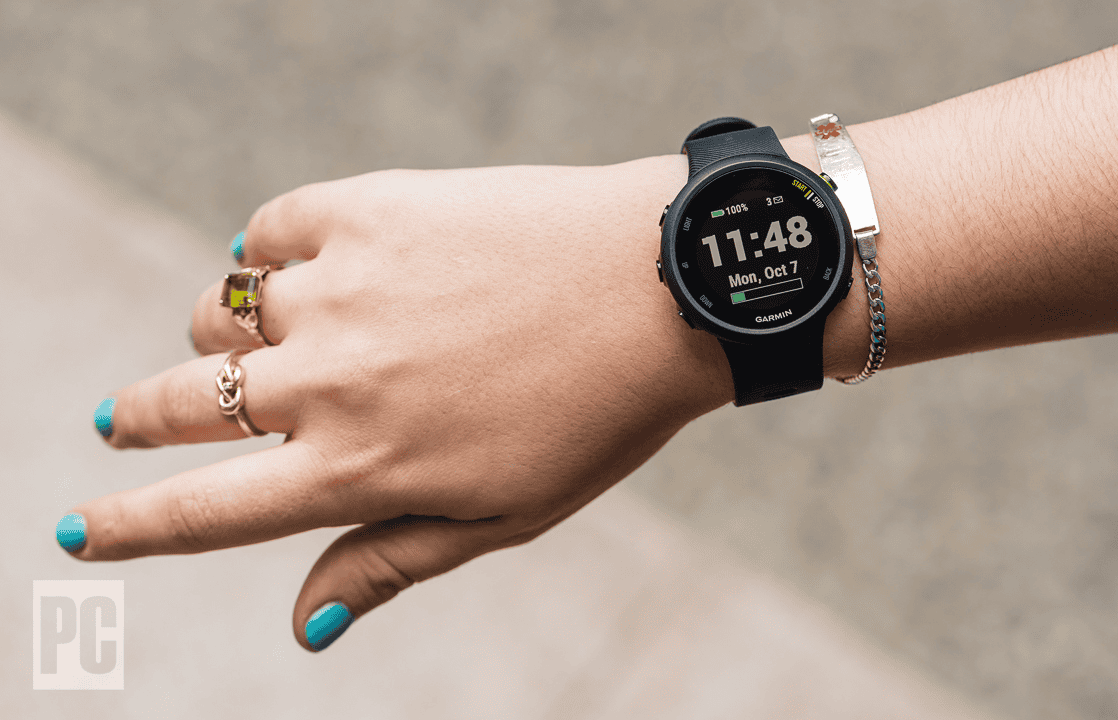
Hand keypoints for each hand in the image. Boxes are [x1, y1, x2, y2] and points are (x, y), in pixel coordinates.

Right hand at [65, 157, 735, 650]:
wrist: (659, 285)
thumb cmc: (593, 415)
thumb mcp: (501, 513)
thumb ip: (392, 561)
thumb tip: (303, 627)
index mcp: (360, 470)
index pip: (207, 513)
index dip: (129, 529)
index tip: (76, 533)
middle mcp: (331, 382)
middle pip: (181, 405)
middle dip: (136, 418)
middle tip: (118, 418)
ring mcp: (341, 289)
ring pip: (223, 311)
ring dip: (228, 333)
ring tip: (277, 338)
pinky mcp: (365, 208)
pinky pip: (272, 230)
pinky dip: (275, 251)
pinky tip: (312, 263)